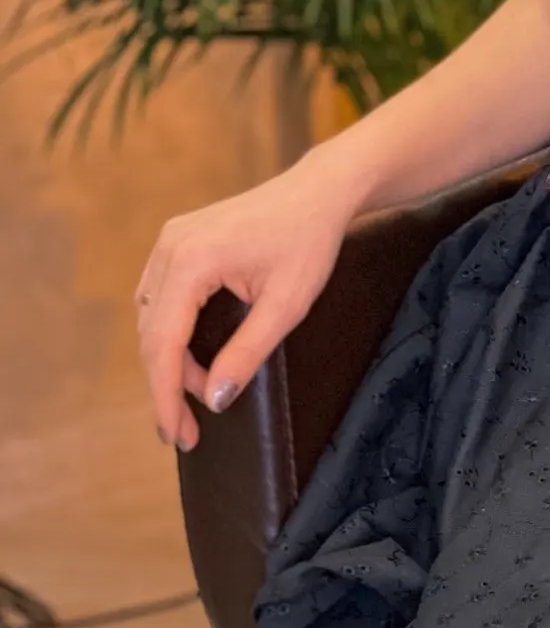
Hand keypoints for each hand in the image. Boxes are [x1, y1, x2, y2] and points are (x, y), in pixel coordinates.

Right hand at [134, 165, 355, 451]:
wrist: (320, 190)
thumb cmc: (309, 241)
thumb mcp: (287, 305)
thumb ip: (247, 354)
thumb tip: (214, 400)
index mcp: (192, 260)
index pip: (162, 344)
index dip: (165, 397)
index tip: (176, 437)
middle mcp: (171, 246)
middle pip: (151, 333)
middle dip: (168, 385)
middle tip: (189, 429)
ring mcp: (171, 239)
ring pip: (151, 317)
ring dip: (170, 359)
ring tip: (200, 393)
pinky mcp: (179, 239)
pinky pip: (160, 296)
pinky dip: (171, 331)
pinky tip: (193, 356)